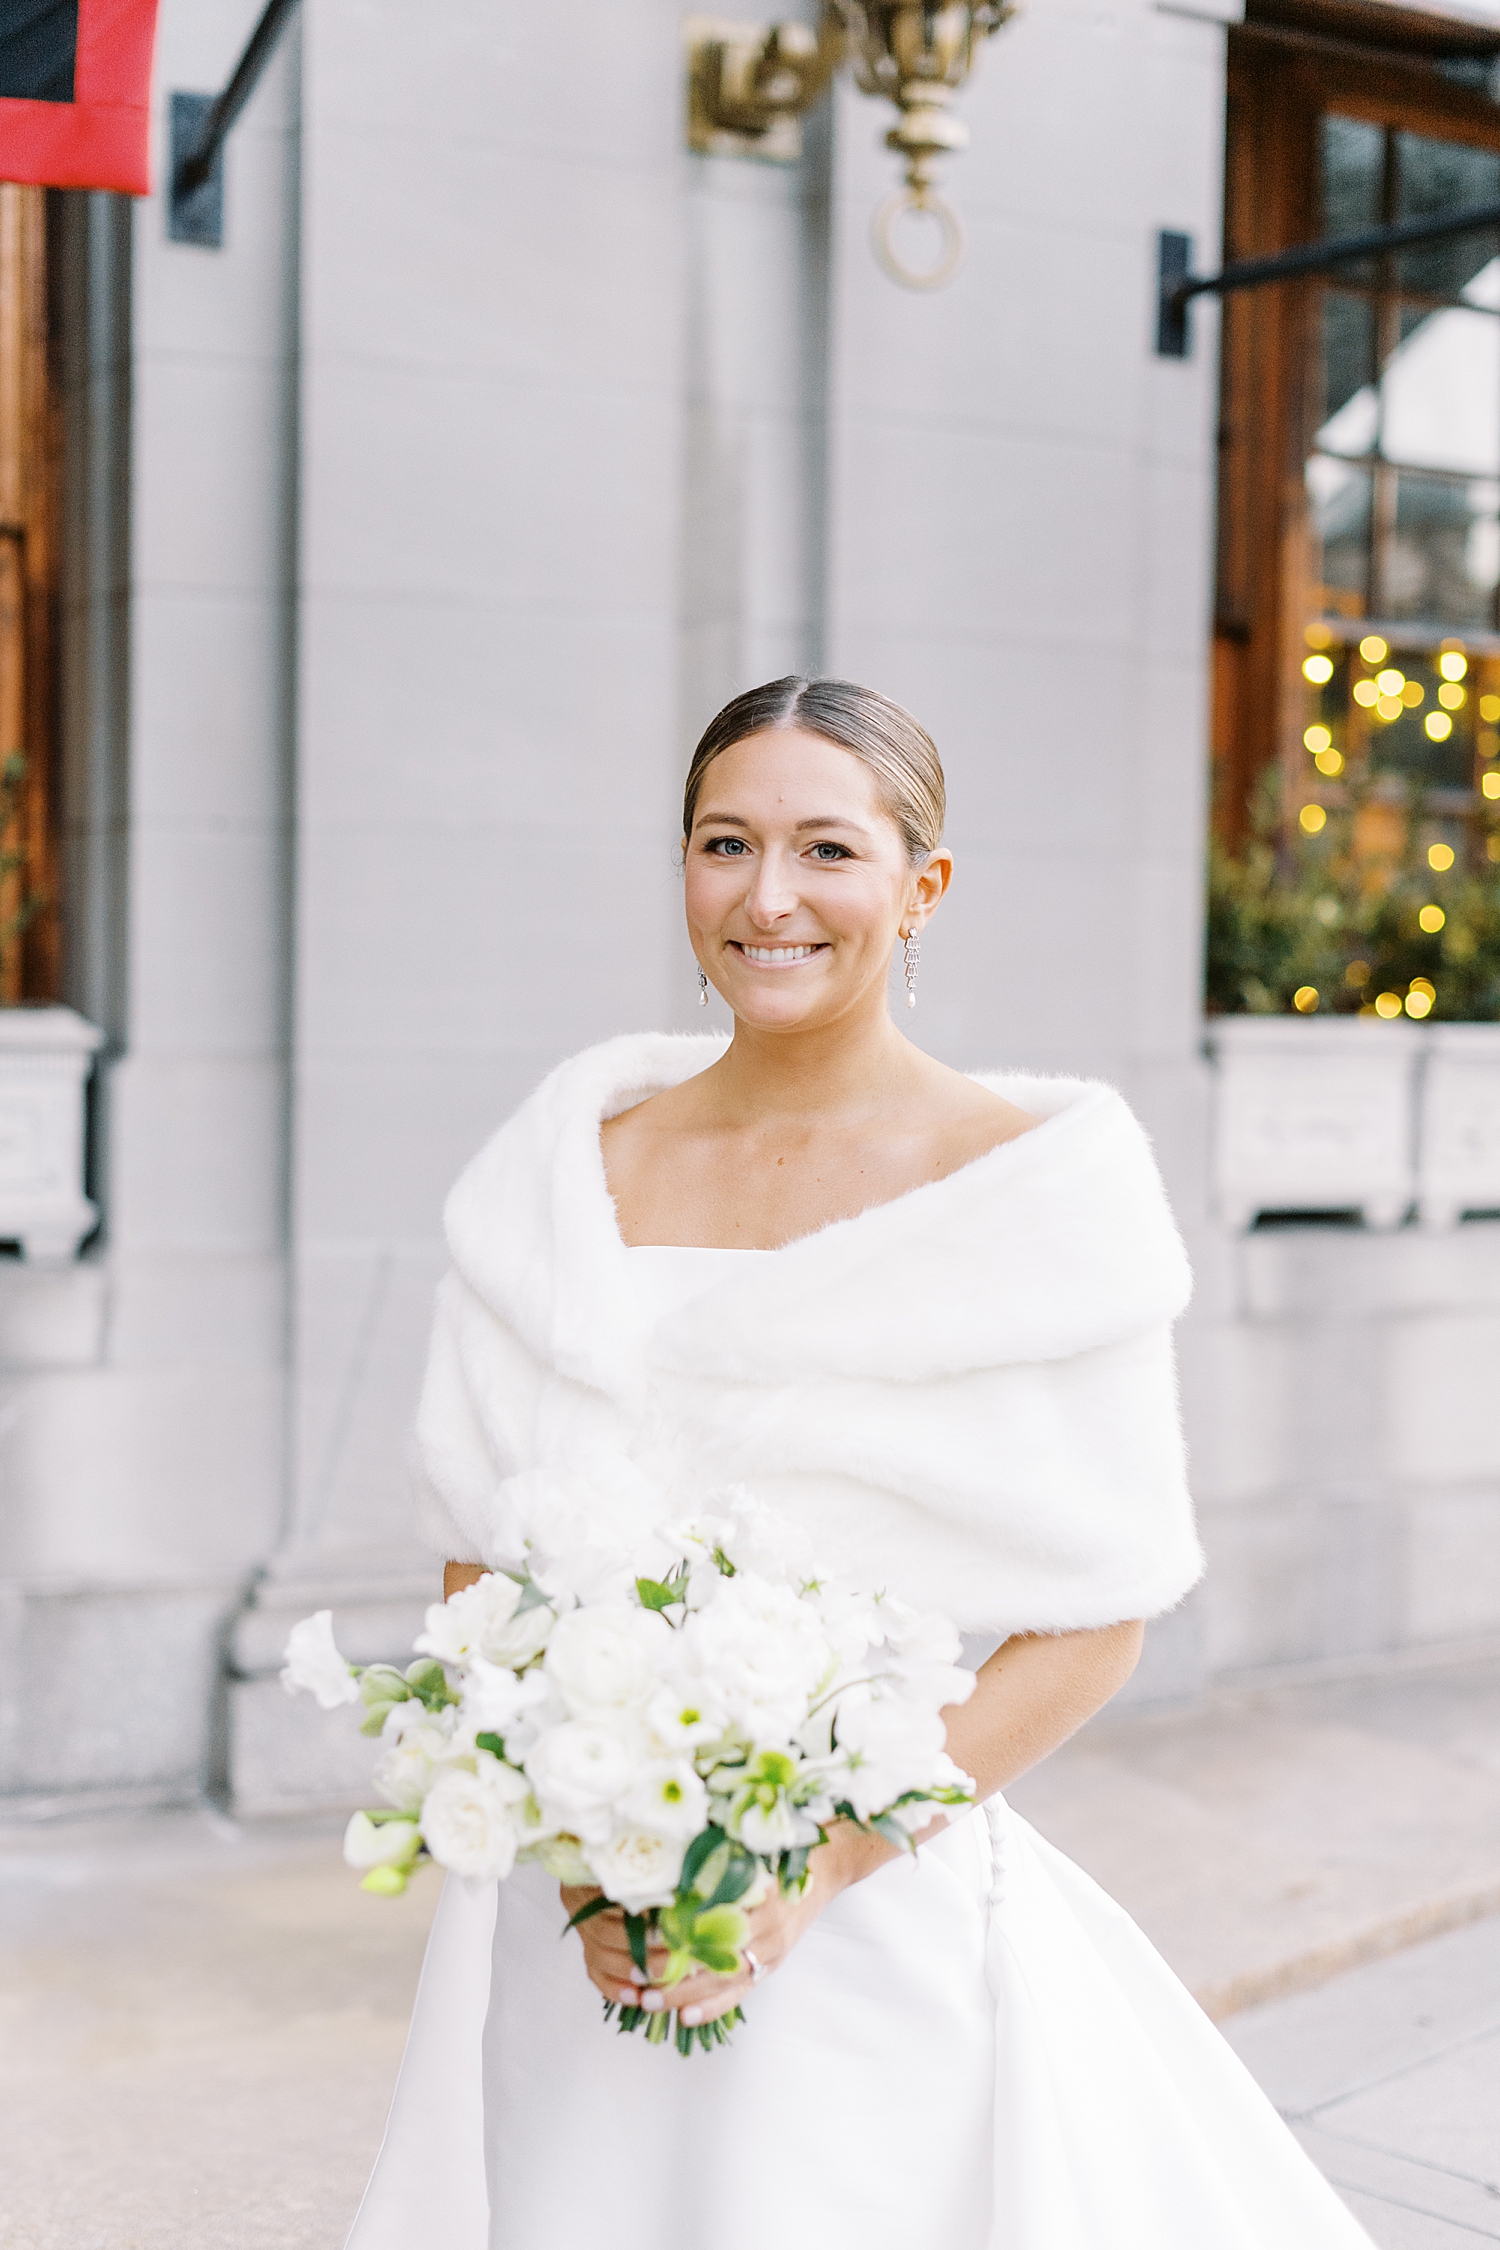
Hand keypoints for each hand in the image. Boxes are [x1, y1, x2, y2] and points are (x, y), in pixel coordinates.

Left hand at [561, 1823, 900, 2026]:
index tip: (636, 1937)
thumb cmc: (779, 1851)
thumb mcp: (749, 1847)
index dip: (670, 1931)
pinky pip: (742, 1991)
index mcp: (754, 1889)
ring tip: (648, 2001)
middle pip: (709, 1955)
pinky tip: (686, 2015)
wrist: (826, 1868)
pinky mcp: (773, 1963)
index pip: (705, 1918)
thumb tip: (660, 1867)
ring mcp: (772, 1948)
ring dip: (683, 1994)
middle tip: (633, 1977)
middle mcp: (765, 1923)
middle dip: (669, 1970)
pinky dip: (713, 2006)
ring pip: (722, 1980)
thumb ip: (713, 1861)